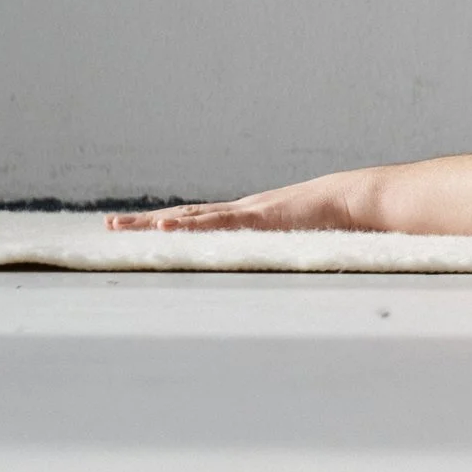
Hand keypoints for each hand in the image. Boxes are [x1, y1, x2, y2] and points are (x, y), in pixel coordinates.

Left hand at [107, 171, 372, 232]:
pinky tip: (163, 225)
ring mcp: (249, 211)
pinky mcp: (260, 216)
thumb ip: (295, 248)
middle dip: (147, 221)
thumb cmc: (343, 220)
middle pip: (186, 215)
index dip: (174, 222)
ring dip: (154, 222)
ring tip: (119, 226)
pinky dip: (189, 224)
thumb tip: (297, 272)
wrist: (361, 200)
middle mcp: (243, 210)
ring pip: (191, 216)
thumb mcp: (310, 237)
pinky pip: (217, 221)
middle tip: (110, 226)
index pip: (204, 219)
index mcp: (253, 217)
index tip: (144, 226)